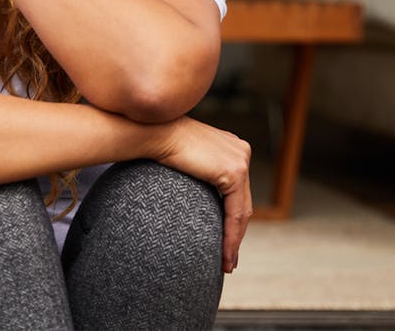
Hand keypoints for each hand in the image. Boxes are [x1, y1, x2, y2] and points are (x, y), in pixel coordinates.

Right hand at [156, 117, 252, 273]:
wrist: (152, 132)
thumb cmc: (157, 143)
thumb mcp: (185, 157)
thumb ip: (197, 170)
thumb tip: (196, 198)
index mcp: (231, 145)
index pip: (236, 190)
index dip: (232, 219)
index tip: (225, 242)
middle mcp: (241, 150)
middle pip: (242, 201)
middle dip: (236, 233)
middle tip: (228, 259)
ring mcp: (240, 159)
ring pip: (241, 210)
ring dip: (234, 240)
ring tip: (226, 263)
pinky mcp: (234, 171)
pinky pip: (235, 212)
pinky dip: (231, 236)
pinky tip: (224, 253)